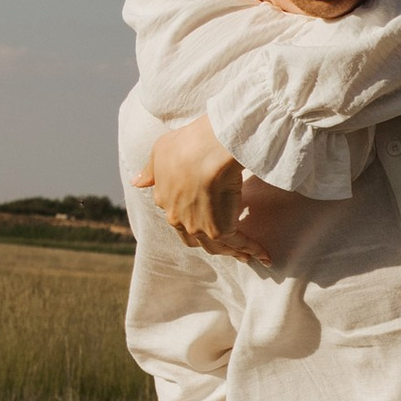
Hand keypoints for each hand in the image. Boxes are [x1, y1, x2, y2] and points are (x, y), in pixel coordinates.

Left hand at [136, 116, 280, 263]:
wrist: (207, 150)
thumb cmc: (186, 144)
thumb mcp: (160, 152)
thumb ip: (151, 170)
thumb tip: (137, 182)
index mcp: (164, 200)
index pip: (177, 216)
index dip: (190, 218)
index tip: (203, 217)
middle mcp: (178, 218)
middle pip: (194, 237)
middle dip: (209, 242)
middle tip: (223, 242)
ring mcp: (199, 227)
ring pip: (216, 246)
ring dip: (232, 251)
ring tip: (245, 255)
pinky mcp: (220, 230)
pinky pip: (238, 243)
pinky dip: (252, 249)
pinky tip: (263, 255)